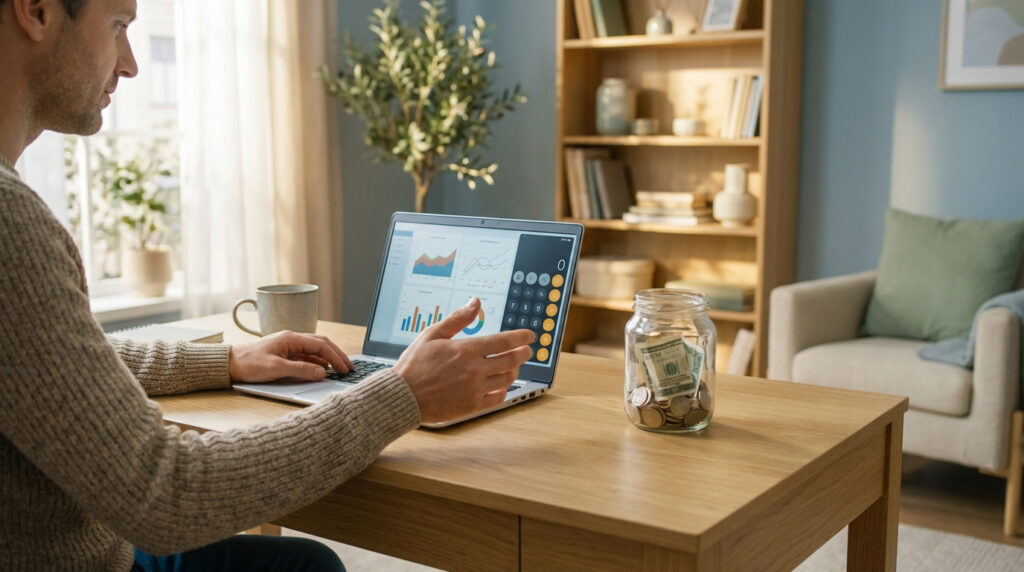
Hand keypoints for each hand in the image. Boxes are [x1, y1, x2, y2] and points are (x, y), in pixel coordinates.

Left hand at [228, 331, 354, 382]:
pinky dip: (317, 363)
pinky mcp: (284, 355)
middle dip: (337, 355)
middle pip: (321, 344)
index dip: (336, 356)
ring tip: (339, 369)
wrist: (228, 364)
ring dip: (328, 359)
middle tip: (348, 367)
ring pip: (315, 350)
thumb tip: (322, 372)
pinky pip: (306, 357)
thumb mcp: (276, 369)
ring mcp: (288, 347)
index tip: (345, 368)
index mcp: (291, 338)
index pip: (321, 345)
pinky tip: (322, 370)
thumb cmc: (248, 363)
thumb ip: (300, 370)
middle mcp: (292, 339)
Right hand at [394, 297, 534, 424]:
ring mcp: (475, 390)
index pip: (504, 342)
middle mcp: (474, 370)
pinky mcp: (472, 406)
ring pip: (507, 379)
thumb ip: (457, 319)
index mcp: (466, 350)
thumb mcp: (432, 335)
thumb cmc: (414, 365)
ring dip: (514, 370)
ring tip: (512, 365)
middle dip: (524, 353)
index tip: (529, 336)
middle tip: (527, 350)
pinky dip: (503, 390)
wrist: (403, 397)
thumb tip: (475, 302)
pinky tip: (500, 385)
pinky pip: (497, 398)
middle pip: (511, 360)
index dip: (521, 337)